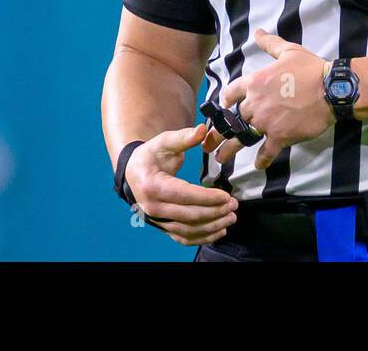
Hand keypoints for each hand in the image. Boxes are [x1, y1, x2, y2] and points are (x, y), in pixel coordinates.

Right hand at [125, 123, 238, 245]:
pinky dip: (202, 237)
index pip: (183, 195)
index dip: (206, 197)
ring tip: (231, 217)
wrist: (133, 173)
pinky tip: (219, 231)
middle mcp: (152, 208)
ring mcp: (157, 220)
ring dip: (212, 227)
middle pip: (188, 216)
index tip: (226, 196)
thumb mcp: (163, 142)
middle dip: (214, 212)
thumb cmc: (150, 156)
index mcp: (152, 186)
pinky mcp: (163, 227)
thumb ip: (184, 137)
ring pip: (187, 230)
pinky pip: (183, 238)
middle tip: (234, 205)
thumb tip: (202, 130)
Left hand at [203, 29, 333, 169]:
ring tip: (220, 158)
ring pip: (242, 138)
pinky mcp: (280, 137)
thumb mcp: (288, 51)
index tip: (222, 109)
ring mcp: (266, 121)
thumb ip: (270, 44)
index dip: (225, 102)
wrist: (331, 90)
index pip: (231, 93)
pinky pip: (266, 151)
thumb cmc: (310, 69)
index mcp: (255, 82)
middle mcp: (256, 103)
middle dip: (223, 130)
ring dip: (229, 150)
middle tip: (212, 141)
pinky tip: (258, 165)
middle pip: (234, 119)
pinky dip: (262, 160)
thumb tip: (258, 32)